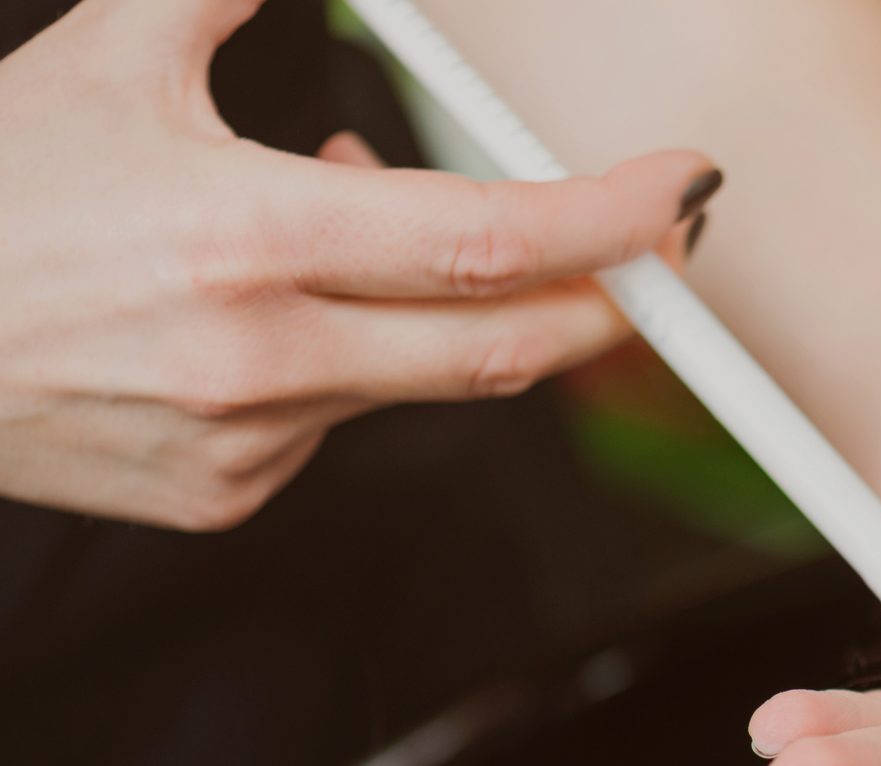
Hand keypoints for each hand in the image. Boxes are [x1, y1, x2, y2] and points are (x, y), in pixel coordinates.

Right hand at [0, 0, 717, 528]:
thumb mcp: (105, 61)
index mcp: (248, 236)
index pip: (490, 241)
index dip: (609, 220)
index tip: (683, 195)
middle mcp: (261, 356)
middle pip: (501, 346)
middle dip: (596, 302)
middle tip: (643, 256)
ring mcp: (248, 442)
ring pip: (414, 377)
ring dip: (432, 306)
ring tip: (335, 223)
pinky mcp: (227, 497)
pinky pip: (337, 424)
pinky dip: (342, 360)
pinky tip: (261, 313)